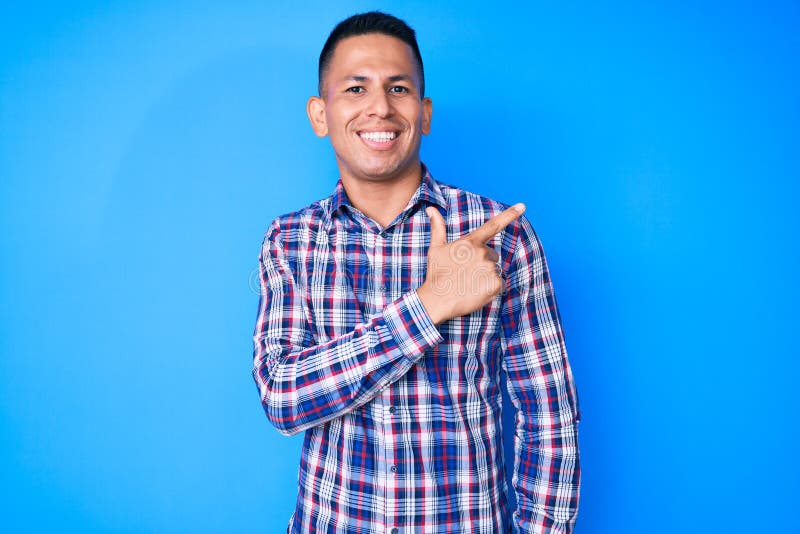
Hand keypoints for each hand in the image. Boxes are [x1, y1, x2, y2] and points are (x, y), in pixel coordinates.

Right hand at [417, 203, 525, 324]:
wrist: (437, 300)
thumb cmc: (436, 274)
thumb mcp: (435, 248)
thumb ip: (437, 227)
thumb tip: (430, 208)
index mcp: (470, 242)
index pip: (493, 225)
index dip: (510, 214)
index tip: (523, 206)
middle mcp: (483, 252)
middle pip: (492, 255)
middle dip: (482, 262)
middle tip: (466, 272)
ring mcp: (490, 268)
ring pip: (494, 270)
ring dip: (485, 276)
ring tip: (469, 283)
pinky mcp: (495, 284)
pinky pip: (499, 283)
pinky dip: (491, 288)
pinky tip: (476, 290)